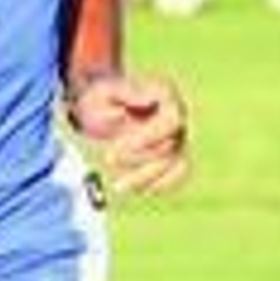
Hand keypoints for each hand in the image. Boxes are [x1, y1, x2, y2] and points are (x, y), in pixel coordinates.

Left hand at [68, 70, 189, 194]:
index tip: (119, 146)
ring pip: (174, 164)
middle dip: (138, 158)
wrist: (101, 107)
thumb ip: (118, 98)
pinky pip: (176, 175)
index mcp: (165, 94)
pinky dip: (158, 185)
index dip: (149, 137)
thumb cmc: (102, 98)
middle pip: (170, 145)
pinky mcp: (174, 155)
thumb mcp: (102, 92)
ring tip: (119, 184)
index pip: (171, 120)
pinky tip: (137, 188)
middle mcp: (177, 115)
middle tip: (109, 158)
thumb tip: (130, 109)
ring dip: (145, 178)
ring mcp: (177, 136)